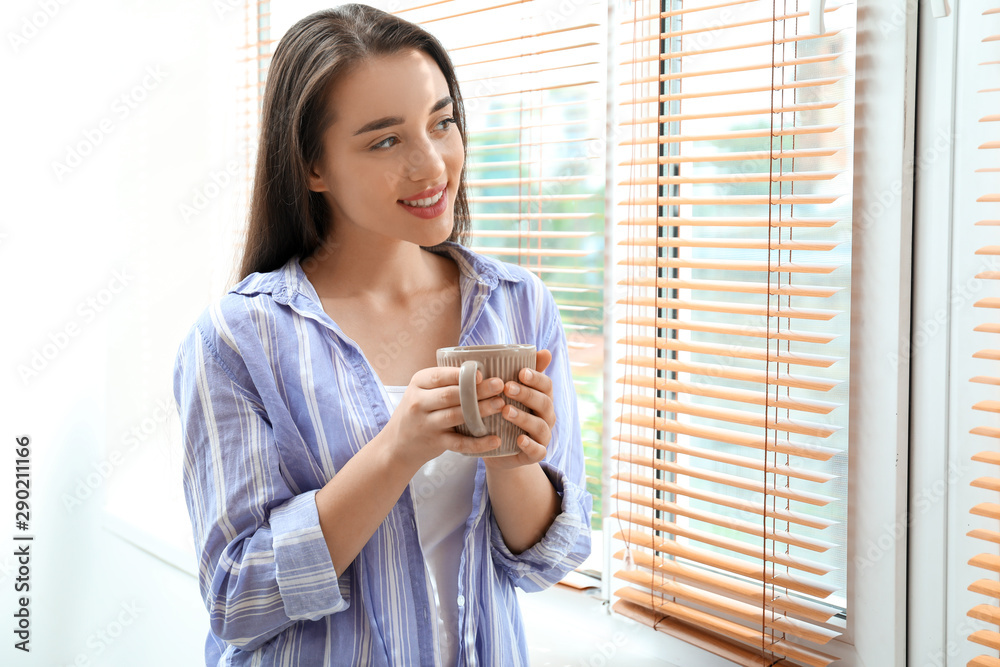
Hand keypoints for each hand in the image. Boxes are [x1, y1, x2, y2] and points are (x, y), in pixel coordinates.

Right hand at [382, 366, 505, 468]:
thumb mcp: (422, 391)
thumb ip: (445, 381)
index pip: (439, 376)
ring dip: (480, 411)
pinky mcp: (435, 443)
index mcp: (418, 384)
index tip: (482, 373)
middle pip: (451, 395)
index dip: (461, 375)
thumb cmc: (418, 411)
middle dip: (477, 390)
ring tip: (500, 404)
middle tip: (500, 385)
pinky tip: (495, 439)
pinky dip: (478, 443)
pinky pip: (459, 443)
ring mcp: (426, 425)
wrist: (397, 444)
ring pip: (456, 416)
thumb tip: (482, 370)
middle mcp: (419, 403)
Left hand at [483, 349, 554, 470]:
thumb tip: (543, 350)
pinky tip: (519, 440)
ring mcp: (542, 436)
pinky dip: (530, 445)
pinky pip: (538, 452)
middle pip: (544, 403)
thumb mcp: (508, 392)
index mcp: (541, 398)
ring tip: (506, 411)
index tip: (520, 372)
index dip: (536, 378)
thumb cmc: (504, 412)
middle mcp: (546, 416)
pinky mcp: (534, 454)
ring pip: (540, 426)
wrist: (497, 448)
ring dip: (524, 418)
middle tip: (507, 387)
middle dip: (526, 394)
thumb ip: (519, 372)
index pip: (546, 385)